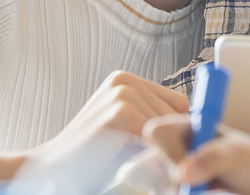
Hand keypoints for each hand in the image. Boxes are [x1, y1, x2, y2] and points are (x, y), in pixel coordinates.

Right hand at [26, 71, 188, 175]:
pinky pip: (157, 139)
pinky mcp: (121, 111)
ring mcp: (122, 93)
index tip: (175, 153)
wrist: (52, 170)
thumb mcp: (125, 132)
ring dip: (160, 152)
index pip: (177, 104)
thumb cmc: (92, 157)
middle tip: (154, 163)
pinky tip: (134, 167)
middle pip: (176, 115)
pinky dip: (154, 158)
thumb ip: (152, 123)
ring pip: (168, 129)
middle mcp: (125, 80)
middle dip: (171, 142)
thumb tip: (197, 129)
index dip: (178, 131)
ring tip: (137, 164)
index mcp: (126, 81)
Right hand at [144, 114, 249, 194]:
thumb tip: (182, 174)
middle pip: (151, 162)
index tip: (187, 171)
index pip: (157, 131)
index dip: (167, 152)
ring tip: (204, 190)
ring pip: (157, 185)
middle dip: (171, 180)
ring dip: (176, 191)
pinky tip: (201, 193)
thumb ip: (211, 159)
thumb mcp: (237, 156)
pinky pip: (165, 192)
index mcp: (186, 127)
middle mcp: (175, 147)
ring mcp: (174, 169)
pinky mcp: (178, 187)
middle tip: (196, 188)